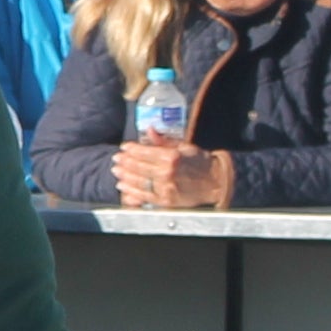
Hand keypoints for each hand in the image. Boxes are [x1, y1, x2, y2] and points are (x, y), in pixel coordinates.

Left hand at [111, 141, 233, 211]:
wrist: (215, 182)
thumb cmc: (199, 162)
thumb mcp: (184, 146)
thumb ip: (164, 141)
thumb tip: (149, 129)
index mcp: (172, 156)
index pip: (145, 152)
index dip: (131, 149)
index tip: (124, 147)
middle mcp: (167, 172)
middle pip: (138, 166)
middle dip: (125, 162)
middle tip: (116, 159)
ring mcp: (166, 187)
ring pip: (138, 181)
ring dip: (125, 176)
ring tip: (116, 171)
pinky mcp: (166, 200)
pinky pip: (144, 196)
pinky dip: (131, 191)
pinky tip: (123, 186)